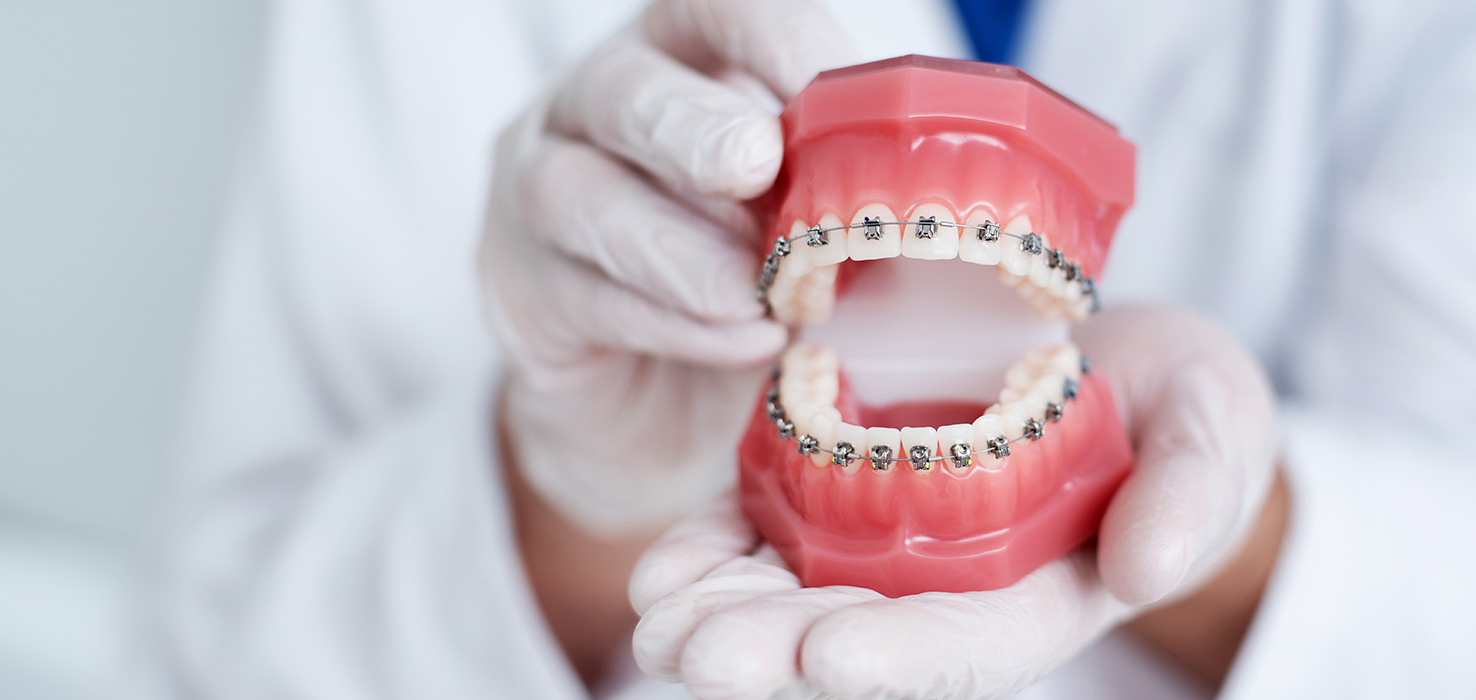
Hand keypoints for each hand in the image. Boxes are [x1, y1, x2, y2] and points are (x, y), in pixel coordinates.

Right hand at [479, 0, 853, 534]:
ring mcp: (537, 198)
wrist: (648, 406)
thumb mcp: (805, 219)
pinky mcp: (523, 295)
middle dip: (693, 129)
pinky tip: (742, 344)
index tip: (831, 88)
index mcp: (679, 61)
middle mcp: (593, 110)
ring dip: (678, 248)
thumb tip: (952, 197)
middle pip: (622, 89)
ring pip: (578, 196)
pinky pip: (585, 298)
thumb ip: (847, 190)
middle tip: (757, 167)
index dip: (773, 38)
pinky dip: (671, 324)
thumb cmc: (747, 281)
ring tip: (757, 297)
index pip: (713, 9)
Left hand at [627, 305, 1284, 698]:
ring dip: (719, 614)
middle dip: (771, 651)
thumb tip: (1150, 568)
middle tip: (689, 652)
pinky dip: (712, 554)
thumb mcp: (1216, 432)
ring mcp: (889, 544)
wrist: (1127, 367)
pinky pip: (766, 532)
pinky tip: (660, 572)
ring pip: (792, 595)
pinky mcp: (844, 487)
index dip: (901, 655)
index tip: (827, 655)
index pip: (968, 642)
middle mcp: (951, 587)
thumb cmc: (1186, 411)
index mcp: (1043, 594)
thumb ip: (1192, 492)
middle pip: (856, 634)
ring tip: (653, 619)